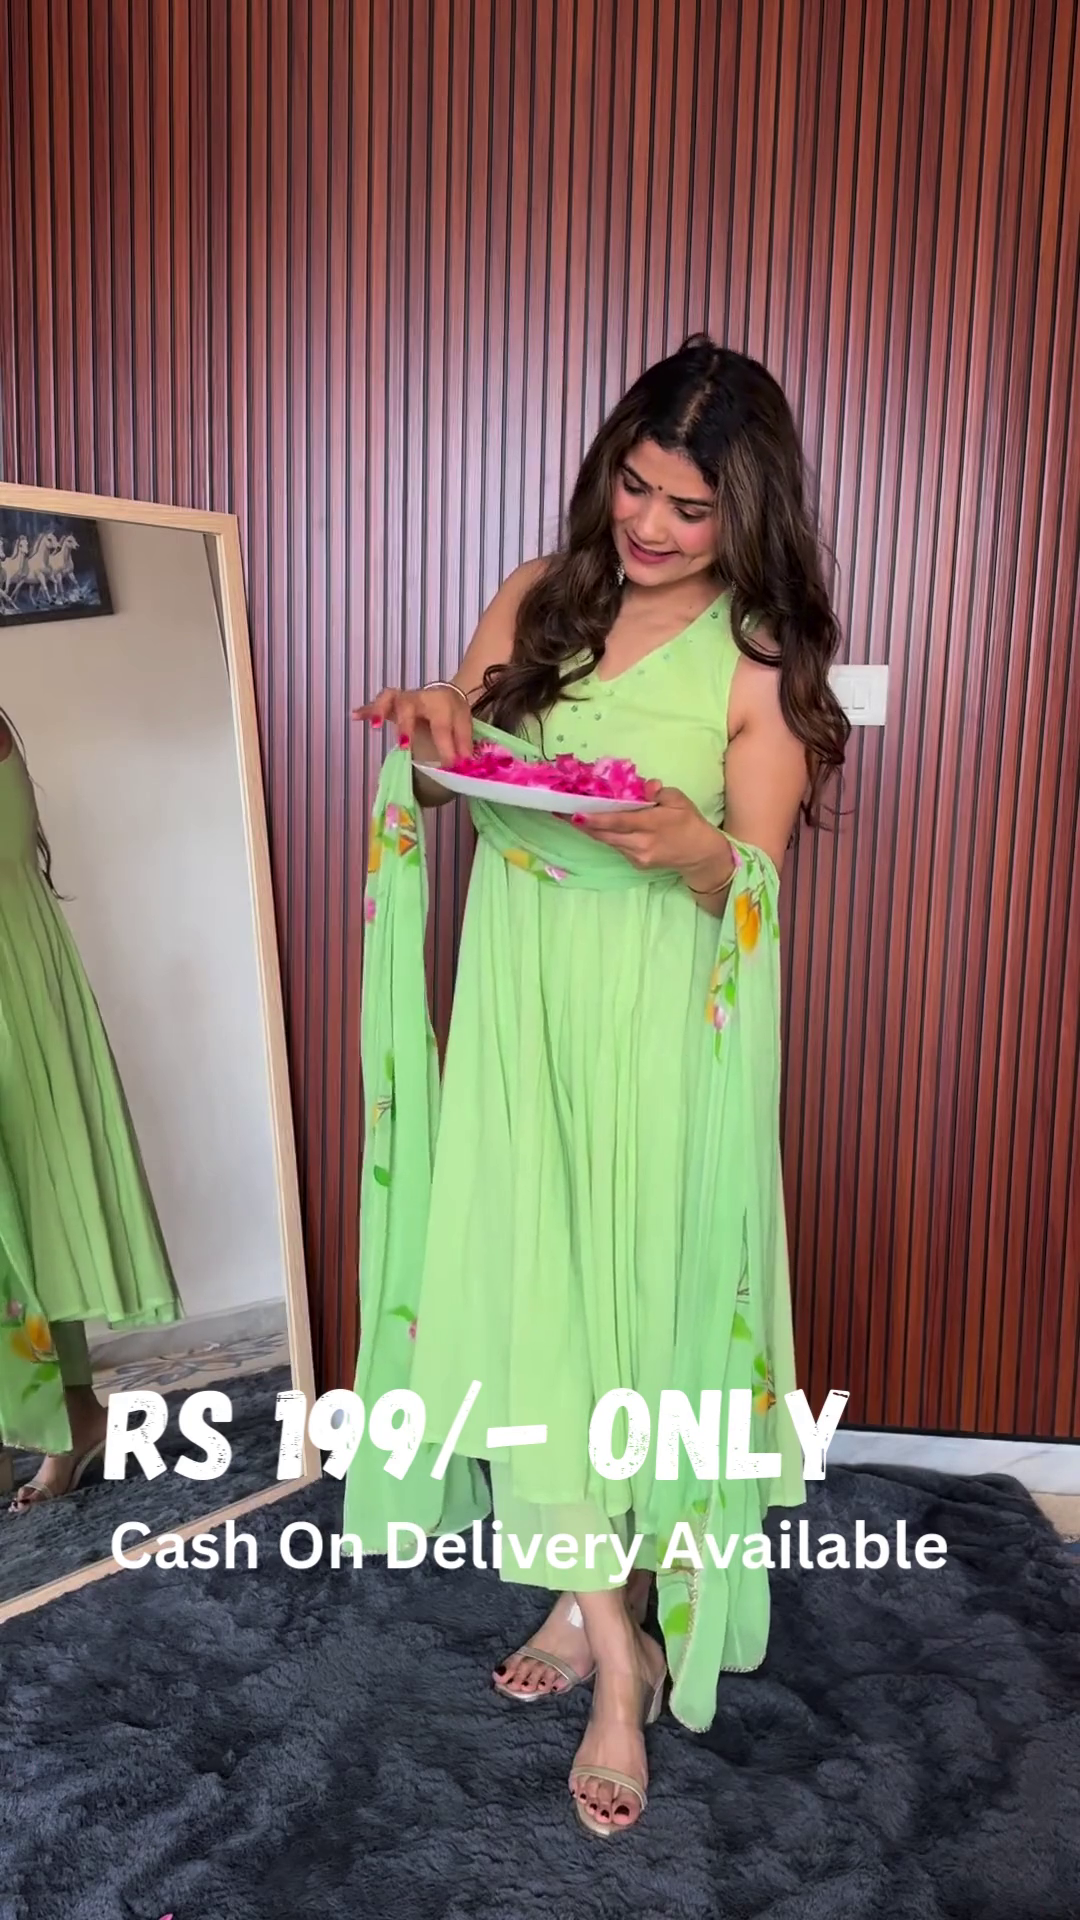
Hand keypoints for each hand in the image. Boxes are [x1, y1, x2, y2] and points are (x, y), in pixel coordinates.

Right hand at [351, 684, 472, 763]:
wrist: (445, 694)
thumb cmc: (452, 713)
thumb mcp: (464, 725)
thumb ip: (463, 744)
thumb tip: (464, 763)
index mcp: (441, 703)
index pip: (441, 725)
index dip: (445, 746)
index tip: (449, 764)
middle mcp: (420, 697)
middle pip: (409, 705)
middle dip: (405, 725)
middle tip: (404, 746)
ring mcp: (404, 699)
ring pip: (389, 697)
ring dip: (380, 710)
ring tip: (375, 726)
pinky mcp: (392, 704)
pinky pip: (376, 704)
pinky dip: (366, 710)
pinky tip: (355, 716)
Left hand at [574, 784, 733, 884]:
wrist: (700, 854)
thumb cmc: (689, 822)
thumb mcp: (679, 800)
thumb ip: (660, 792)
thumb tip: (646, 786)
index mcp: (653, 825)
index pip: (619, 822)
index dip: (596, 819)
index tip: (575, 814)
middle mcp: (642, 844)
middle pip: (606, 834)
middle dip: (583, 824)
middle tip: (561, 811)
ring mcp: (638, 856)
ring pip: (608, 841)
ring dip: (591, 829)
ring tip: (571, 816)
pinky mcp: (636, 864)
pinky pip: (616, 846)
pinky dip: (605, 835)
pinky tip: (595, 825)